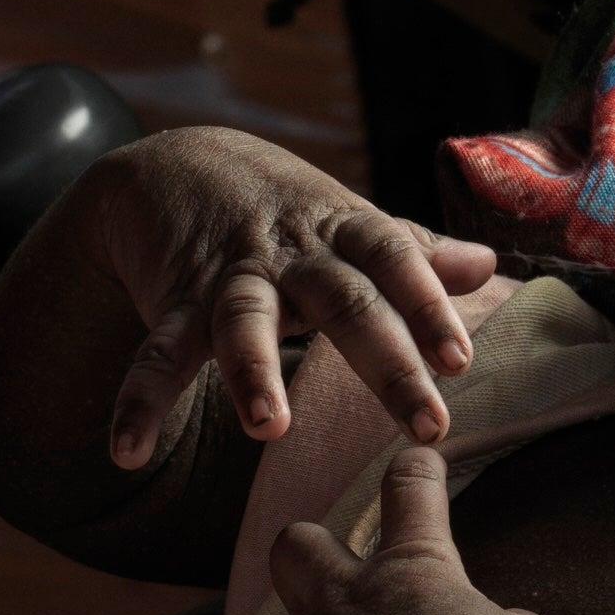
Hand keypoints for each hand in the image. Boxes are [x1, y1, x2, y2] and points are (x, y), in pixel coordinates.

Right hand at [79, 130, 498, 471]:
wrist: (176, 164)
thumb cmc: (284, 209)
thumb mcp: (349, 221)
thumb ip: (413, 252)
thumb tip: (488, 265)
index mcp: (345, 232)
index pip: (397, 262)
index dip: (428, 306)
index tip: (459, 361)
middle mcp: (294, 253)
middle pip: (346, 301)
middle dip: (387, 361)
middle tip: (425, 422)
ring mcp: (232, 276)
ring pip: (244, 320)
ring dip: (254, 370)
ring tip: (268, 426)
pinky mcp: (176, 301)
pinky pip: (158, 352)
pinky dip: (139, 401)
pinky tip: (126, 450)